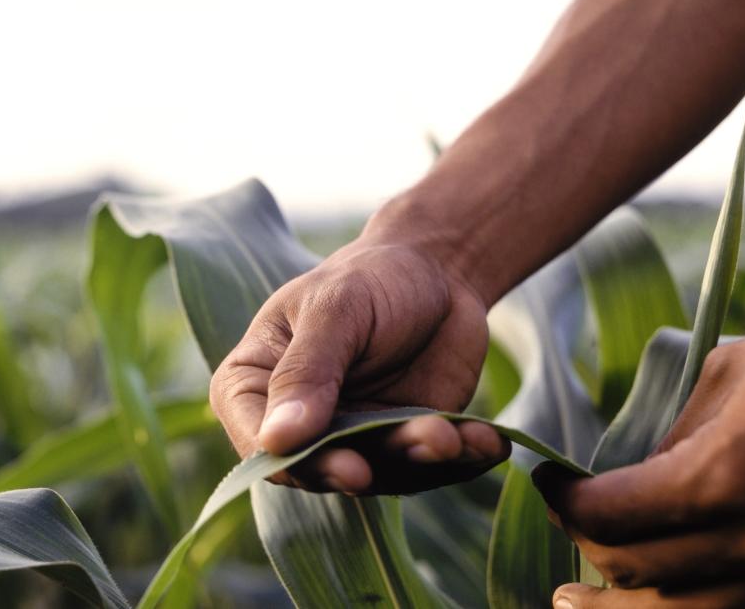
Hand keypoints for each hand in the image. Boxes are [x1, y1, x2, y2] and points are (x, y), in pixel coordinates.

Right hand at [209, 231, 509, 494]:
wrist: (439, 272)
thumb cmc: (369, 278)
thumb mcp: (335, 309)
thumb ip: (306, 371)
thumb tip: (276, 439)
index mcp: (256, 383)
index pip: (257, 439)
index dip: (293, 461)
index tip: (342, 463)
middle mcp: (299, 423)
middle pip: (315, 469)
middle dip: (360, 471)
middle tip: (388, 462)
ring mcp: (352, 438)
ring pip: (379, 472)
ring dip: (416, 458)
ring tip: (450, 435)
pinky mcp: (404, 444)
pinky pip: (430, 466)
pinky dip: (461, 457)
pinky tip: (488, 442)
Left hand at [534, 326, 744, 607]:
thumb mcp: (730, 375)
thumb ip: (667, 430)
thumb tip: (624, 475)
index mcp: (723, 478)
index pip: (609, 514)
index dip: (564, 502)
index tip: (546, 481)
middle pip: (634, 569)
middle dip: (582, 544)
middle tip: (561, 517)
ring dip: (615, 608)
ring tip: (571, 602)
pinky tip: (648, 598)